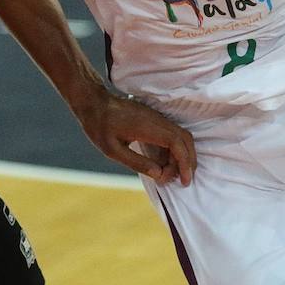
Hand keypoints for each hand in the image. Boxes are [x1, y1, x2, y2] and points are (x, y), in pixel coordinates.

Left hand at [78, 91, 196, 185]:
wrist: (95, 103)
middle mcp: (157, 120)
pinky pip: (173, 133)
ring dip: (184, 155)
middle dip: (189, 161)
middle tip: (184, 180)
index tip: (184, 180)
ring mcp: (158, 118)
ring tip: (176, 174)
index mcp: (147, 127)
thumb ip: (137, 162)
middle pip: (185, 139)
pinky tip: (168, 162)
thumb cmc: (100, 127)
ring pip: (181, 135)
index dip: (184, 162)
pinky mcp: (155, 119)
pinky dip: (177, 149)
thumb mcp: (113, 150)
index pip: (176, 143)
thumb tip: (159, 174)